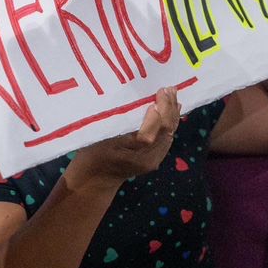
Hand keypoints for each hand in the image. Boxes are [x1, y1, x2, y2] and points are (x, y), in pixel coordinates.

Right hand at [63, 87, 179, 190]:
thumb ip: (115, 122)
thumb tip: (134, 101)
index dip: (154, 116)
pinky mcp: (155, 160)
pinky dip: (171, 123)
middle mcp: (144, 159)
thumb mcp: (98, 136)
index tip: (156, 96)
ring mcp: (152, 161)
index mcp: (126, 154)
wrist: (97, 179)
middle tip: (169, 89)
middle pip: (163, 133)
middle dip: (168, 109)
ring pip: (168, 134)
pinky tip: (173, 109)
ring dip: (172, 113)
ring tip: (173, 94)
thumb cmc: (93, 152)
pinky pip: (167, 138)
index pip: (147, 136)